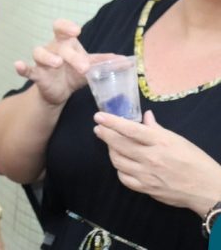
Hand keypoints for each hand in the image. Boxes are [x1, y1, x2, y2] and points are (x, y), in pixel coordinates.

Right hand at [15, 19, 114, 106]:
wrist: (61, 91)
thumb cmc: (74, 72)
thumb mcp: (90, 65)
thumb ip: (104, 62)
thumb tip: (127, 60)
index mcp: (65, 43)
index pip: (61, 27)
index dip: (66, 26)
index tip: (76, 30)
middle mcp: (52, 48)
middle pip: (58, 45)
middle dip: (70, 54)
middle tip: (83, 67)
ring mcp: (42, 61)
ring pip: (39, 52)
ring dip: (47, 57)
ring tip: (57, 64)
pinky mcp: (36, 75)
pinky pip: (27, 69)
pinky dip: (22, 67)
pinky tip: (18, 66)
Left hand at [94, 110, 220, 215]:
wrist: (207, 189)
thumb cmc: (194, 160)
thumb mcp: (177, 139)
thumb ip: (157, 128)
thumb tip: (145, 116)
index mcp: (159, 142)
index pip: (130, 130)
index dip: (111, 122)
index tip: (98, 116)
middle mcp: (151, 158)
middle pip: (119, 144)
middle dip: (105, 134)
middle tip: (98, 128)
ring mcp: (147, 175)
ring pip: (118, 161)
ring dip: (110, 150)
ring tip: (110, 144)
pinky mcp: (147, 189)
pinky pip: (124, 178)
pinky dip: (119, 169)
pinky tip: (120, 162)